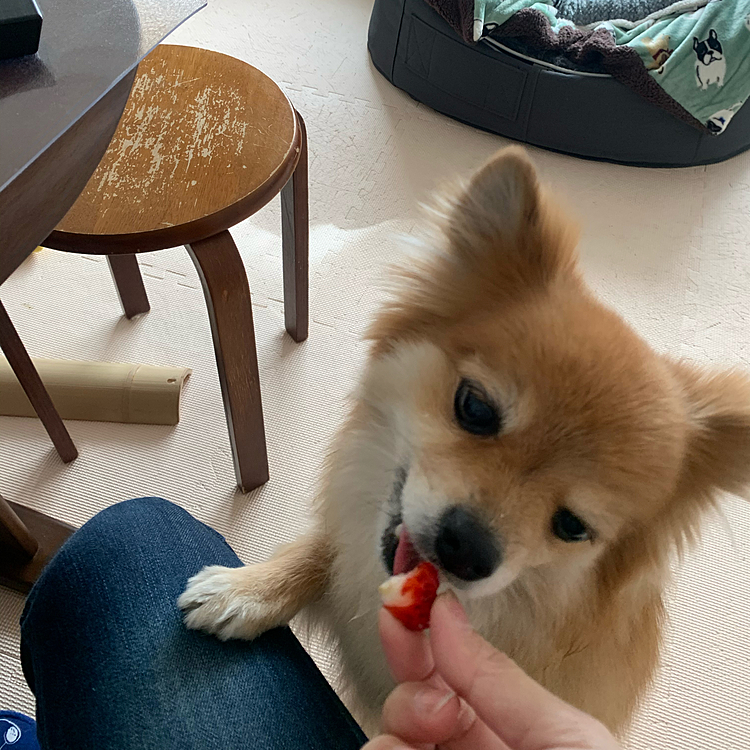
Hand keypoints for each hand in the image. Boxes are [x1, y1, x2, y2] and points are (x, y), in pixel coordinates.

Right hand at [363, 592, 619, 749]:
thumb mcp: (564, 740)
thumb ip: (497, 680)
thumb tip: (445, 614)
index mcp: (504, 730)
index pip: (449, 668)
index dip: (421, 629)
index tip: (405, 595)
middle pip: (409, 700)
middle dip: (411, 690)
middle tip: (436, 709)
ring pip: (385, 741)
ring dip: (398, 734)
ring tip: (431, 746)